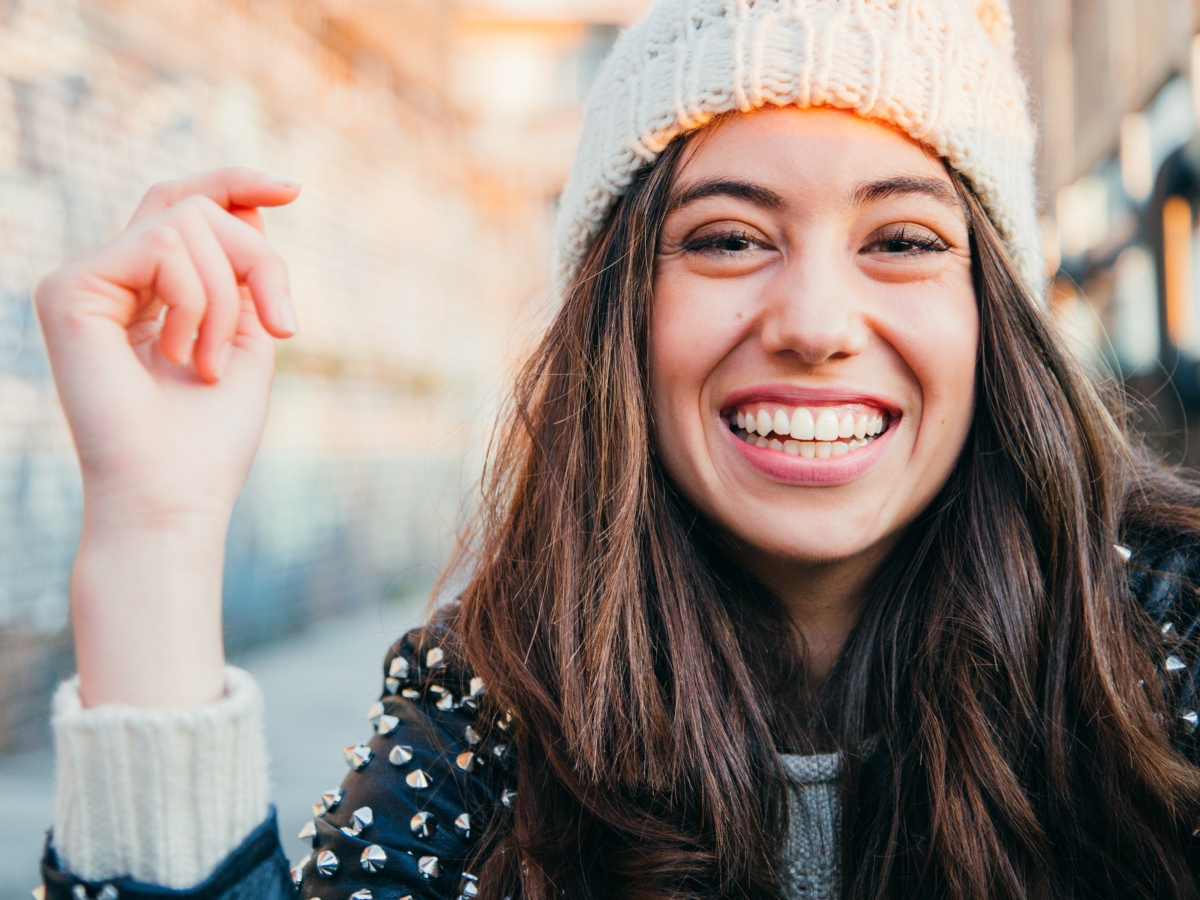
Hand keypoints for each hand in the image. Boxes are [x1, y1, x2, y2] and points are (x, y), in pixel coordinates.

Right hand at [35, 168, 299, 706]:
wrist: (174, 495)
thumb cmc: (211, 435)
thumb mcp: (247, 335)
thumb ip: (243, 270)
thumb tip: (248, 204)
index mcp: (147, 292)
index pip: (183, 208)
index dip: (235, 185)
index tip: (293, 189)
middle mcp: (110, 281)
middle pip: (194, 206)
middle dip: (257, 258)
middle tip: (279, 326)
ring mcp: (84, 283)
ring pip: (185, 220)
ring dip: (228, 296)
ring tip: (211, 363)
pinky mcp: (68, 290)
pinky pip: (161, 243)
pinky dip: (198, 300)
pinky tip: (185, 356)